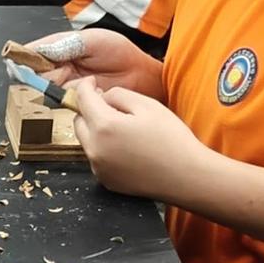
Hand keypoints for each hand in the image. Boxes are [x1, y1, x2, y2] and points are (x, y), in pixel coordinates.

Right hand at [34, 27, 165, 99]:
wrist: (139, 75)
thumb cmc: (120, 53)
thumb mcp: (92, 40)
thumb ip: (64, 44)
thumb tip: (39, 50)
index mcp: (62, 48)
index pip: (36, 52)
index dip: (27, 57)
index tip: (19, 61)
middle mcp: (60, 67)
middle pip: (38, 73)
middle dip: (48, 72)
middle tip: (65, 69)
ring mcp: (66, 85)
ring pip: (48, 88)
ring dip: (61, 84)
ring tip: (83, 78)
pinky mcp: (74, 101)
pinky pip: (62, 100)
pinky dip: (71, 95)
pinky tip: (85, 89)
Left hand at [67, 82, 209, 199]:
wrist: (184, 176)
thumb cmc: (171, 139)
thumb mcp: (147, 105)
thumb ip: (118, 95)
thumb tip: (102, 98)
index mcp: (104, 127)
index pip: (82, 99)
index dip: (84, 87)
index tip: (90, 82)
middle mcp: (94, 150)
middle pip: (79, 122)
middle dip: (89, 111)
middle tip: (111, 106)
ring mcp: (98, 168)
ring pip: (87, 141)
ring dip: (97, 130)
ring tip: (124, 128)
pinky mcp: (104, 180)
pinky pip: (97, 157)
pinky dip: (104, 148)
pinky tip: (127, 147)